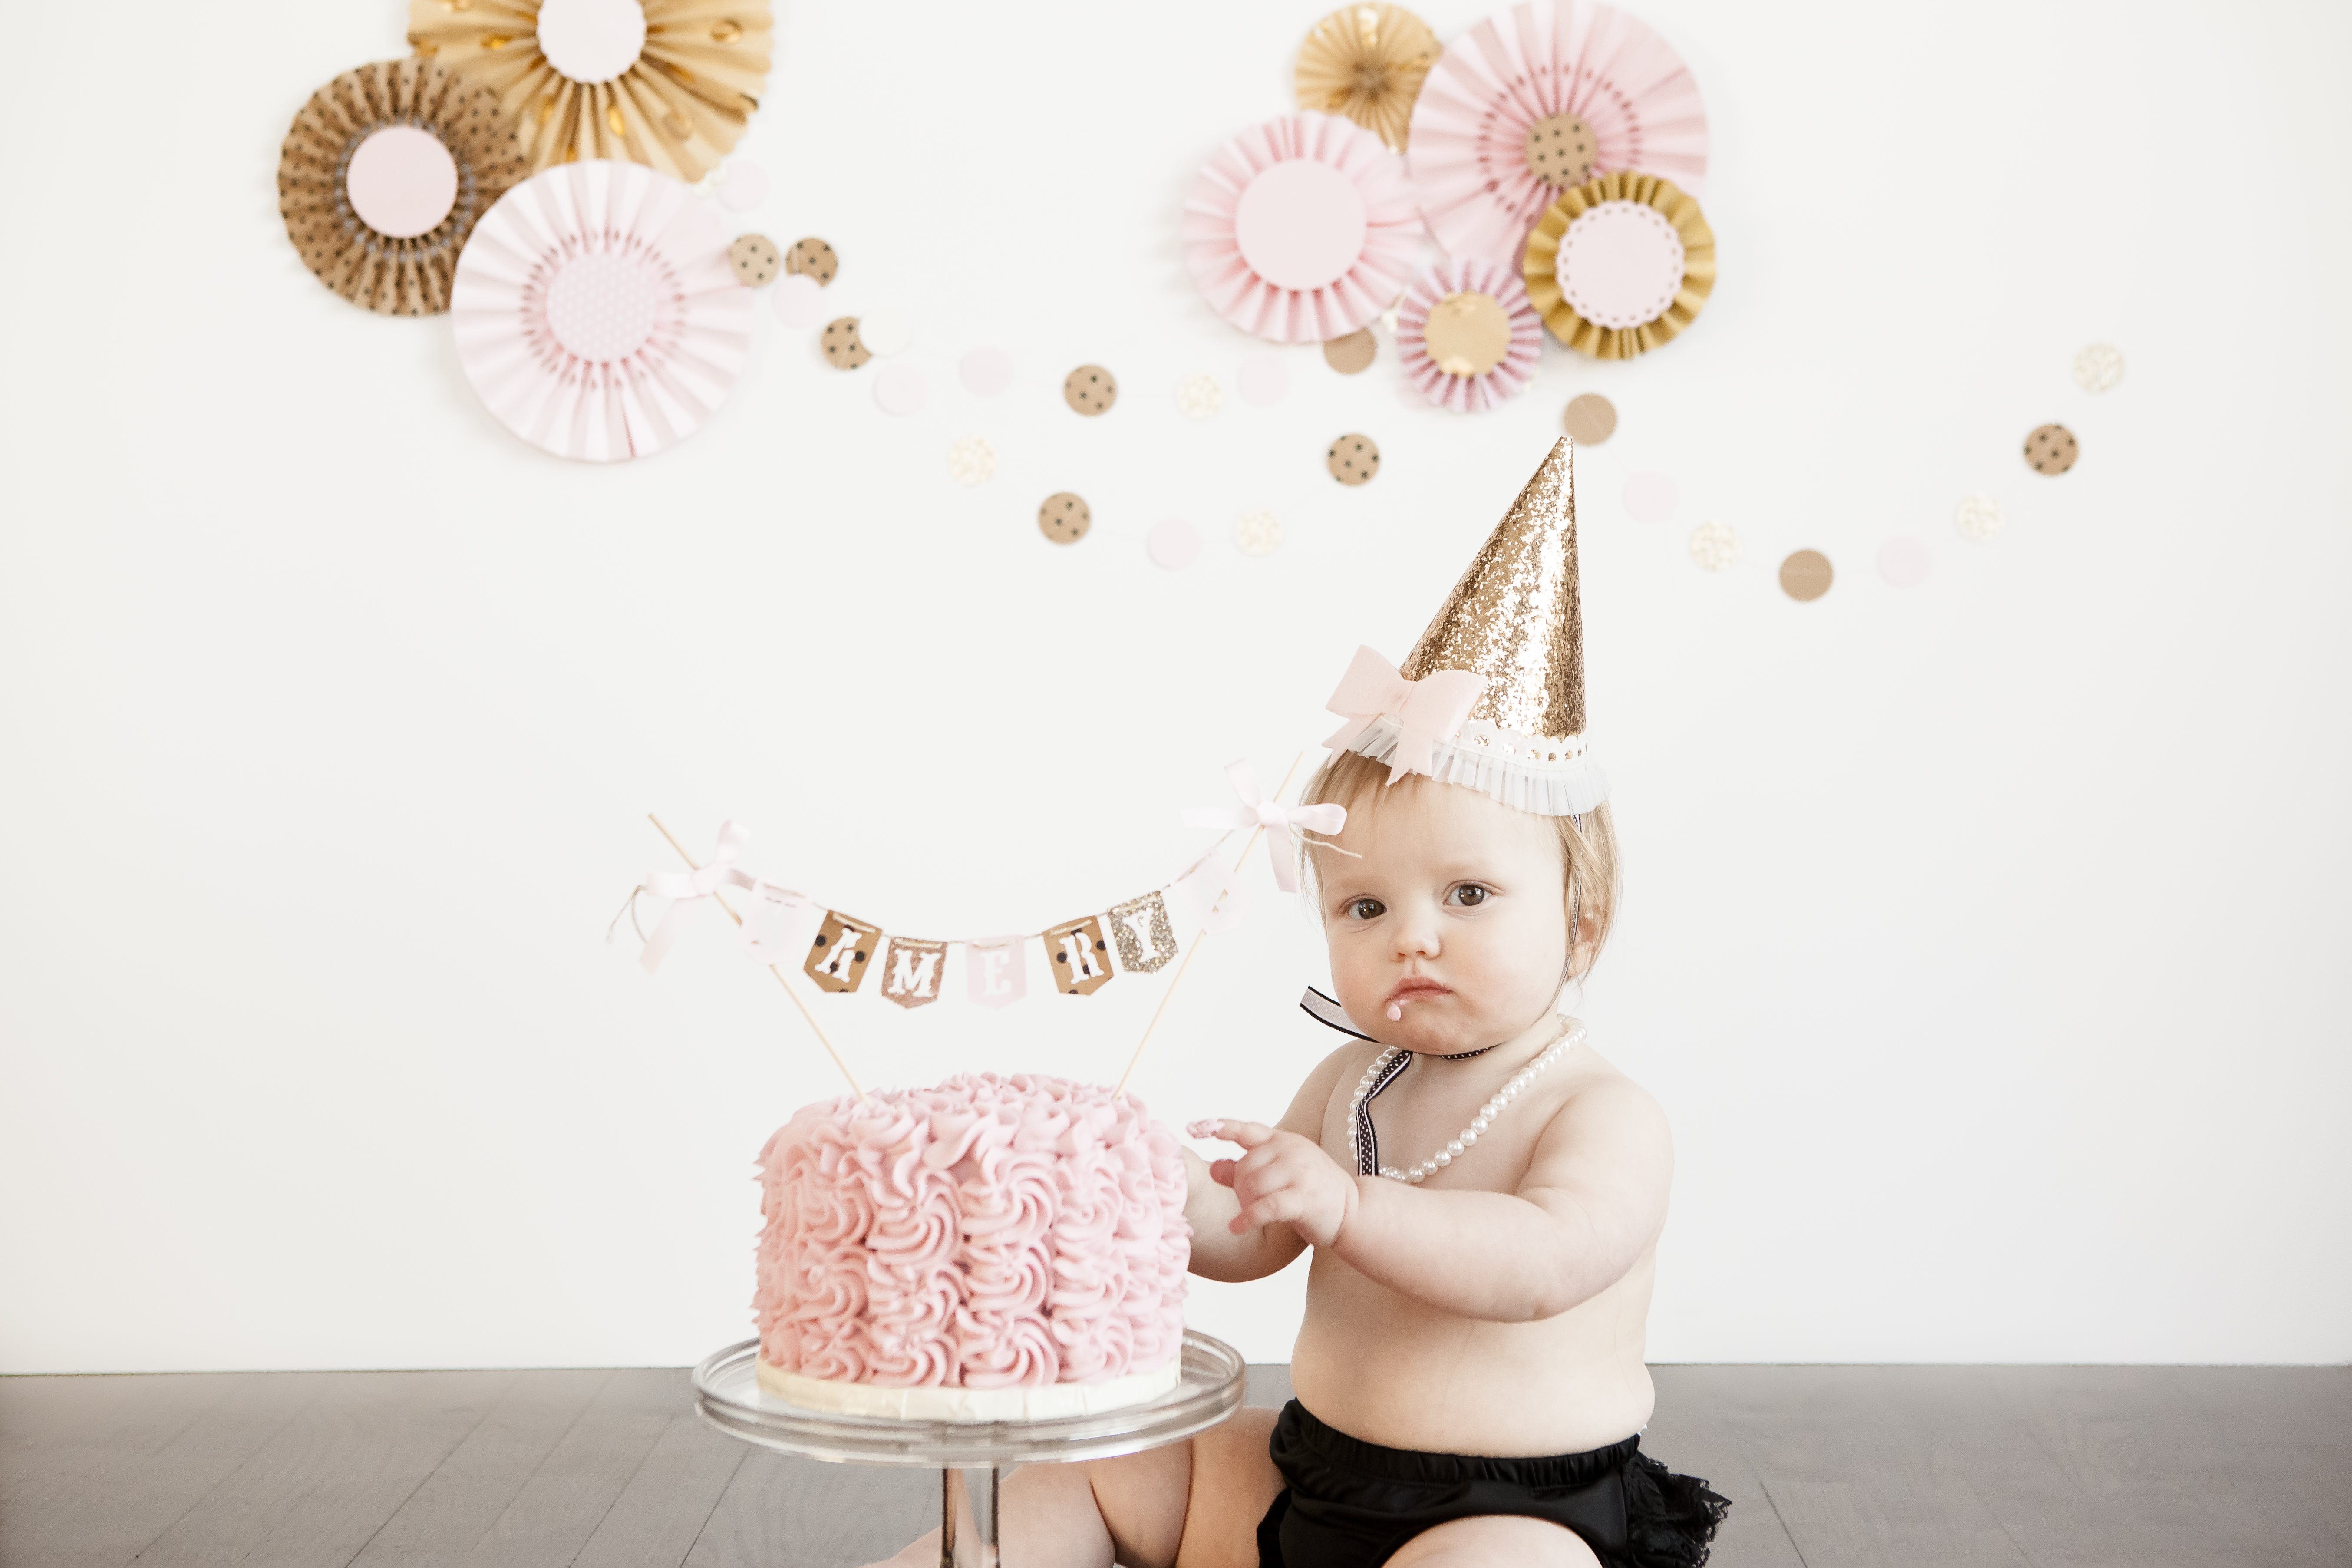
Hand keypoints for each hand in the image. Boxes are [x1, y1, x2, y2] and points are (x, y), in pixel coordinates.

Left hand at [1187, 1119, 1357, 1247]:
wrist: (1353, 1209)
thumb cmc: (1311, 1191)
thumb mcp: (1280, 1173)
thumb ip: (1246, 1169)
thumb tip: (1213, 1167)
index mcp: (1284, 1140)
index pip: (1247, 1130)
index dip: (1221, 1127)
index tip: (1194, 1128)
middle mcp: (1291, 1151)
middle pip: (1245, 1166)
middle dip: (1239, 1188)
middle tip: (1248, 1202)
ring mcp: (1299, 1173)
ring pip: (1252, 1186)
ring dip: (1245, 1204)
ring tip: (1249, 1214)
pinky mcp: (1303, 1198)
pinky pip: (1264, 1207)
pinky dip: (1247, 1218)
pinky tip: (1237, 1227)